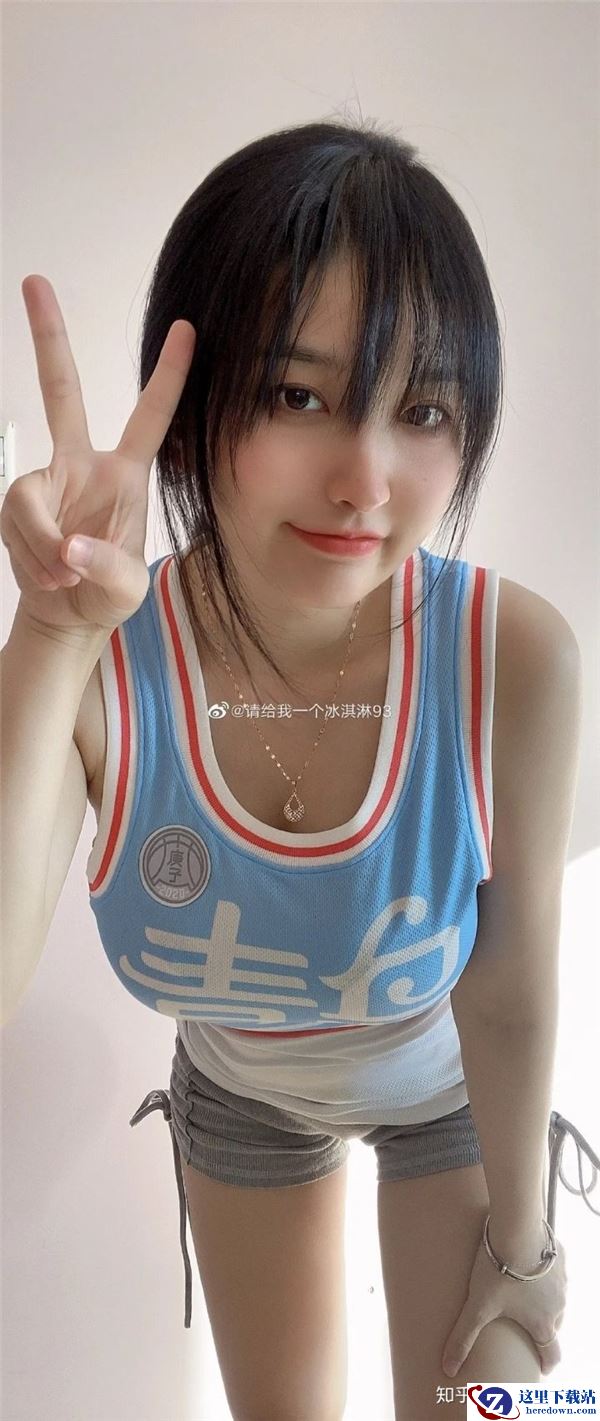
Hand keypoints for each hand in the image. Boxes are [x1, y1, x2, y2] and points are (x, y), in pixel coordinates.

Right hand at [1, 274, 195, 636]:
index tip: (188, 326)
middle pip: (62, 391)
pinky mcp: (18, 505)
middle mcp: (82, 466)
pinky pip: (16, 522)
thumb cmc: (106, 596)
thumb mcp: (124, 591)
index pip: (151, 415)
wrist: (66, 617)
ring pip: (28, 496)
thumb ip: (105, 568)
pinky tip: (48, 576)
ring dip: (41, 543)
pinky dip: (31, 555)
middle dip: (48, 337)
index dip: (170, 374)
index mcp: (125, 475)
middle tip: (33, 280)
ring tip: (63, 576)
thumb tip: (70, 546)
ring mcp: (46, 482)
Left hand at [441, 1232, 566, 1377]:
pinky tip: (530, 1264)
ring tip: (527, 1296)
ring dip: (545, 1300)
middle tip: (528, 1329)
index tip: (542, 1369)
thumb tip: (448, 1368)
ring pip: (556, 1298)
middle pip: (554, 1325)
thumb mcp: (478, 1306)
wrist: (516, 1229)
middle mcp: (558, 1306)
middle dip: (543, 1330)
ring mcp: (561, 1280)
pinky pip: (555, 1271)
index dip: (546, 1364)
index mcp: (542, 1323)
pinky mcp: (558, 1257)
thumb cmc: (498, 1271)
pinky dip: (545, 1273)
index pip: (552, 1353)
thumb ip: (464, 1338)